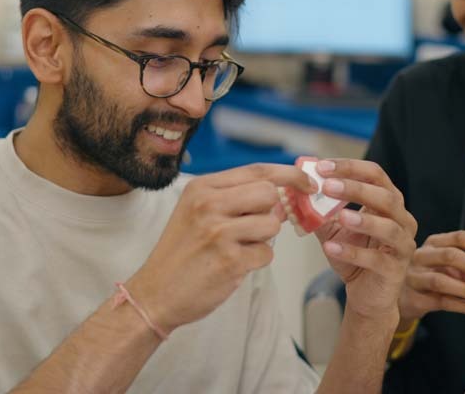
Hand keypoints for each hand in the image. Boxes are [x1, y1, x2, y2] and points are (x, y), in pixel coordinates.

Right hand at [128, 164, 312, 330]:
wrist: (155, 293)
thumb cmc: (183, 252)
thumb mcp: (197, 212)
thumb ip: (235, 197)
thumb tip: (282, 194)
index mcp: (202, 187)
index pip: (258, 170)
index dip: (289, 175)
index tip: (308, 183)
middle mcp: (208, 204)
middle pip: (268, 193)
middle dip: (271, 211)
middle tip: (256, 226)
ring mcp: (219, 232)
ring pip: (272, 224)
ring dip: (263, 238)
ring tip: (237, 247)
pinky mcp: (229, 261)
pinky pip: (266, 253)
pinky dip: (257, 261)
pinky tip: (233, 265)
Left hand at [311, 159, 417, 319]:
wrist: (366, 296)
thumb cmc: (354, 257)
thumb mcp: (334, 229)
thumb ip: (321, 211)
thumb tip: (298, 191)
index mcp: (389, 203)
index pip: (375, 175)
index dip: (350, 168)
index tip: (322, 167)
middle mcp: (402, 220)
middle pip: (386, 197)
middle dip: (356, 189)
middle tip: (327, 186)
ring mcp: (402, 246)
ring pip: (389, 227)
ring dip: (363, 220)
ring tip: (340, 216)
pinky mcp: (396, 271)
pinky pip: (376, 259)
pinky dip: (353, 253)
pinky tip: (331, 248)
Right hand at [398, 230, 464, 319]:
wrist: (403, 298)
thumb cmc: (435, 276)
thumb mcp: (451, 266)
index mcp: (435, 242)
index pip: (461, 238)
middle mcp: (422, 255)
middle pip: (451, 256)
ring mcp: (414, 276)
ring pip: (442, 280)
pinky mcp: (414, 297)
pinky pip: (441, 301)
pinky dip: (463, 306)